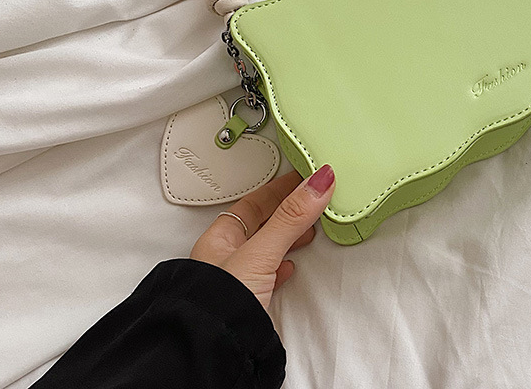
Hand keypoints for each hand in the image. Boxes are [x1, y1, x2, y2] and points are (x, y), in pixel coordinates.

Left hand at [190, 165, 335, 309]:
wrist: (214, 352)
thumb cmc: (220, 304)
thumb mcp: (260, 252)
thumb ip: (290, 218)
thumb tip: (317, 183)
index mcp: (219, 239)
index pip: (253, 202)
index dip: (279, 188)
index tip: (302, 177)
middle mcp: (224, 259)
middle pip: (261, 224)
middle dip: (287, 211)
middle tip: (312, 199)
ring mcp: (236, 282)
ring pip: (266, 249)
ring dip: (288, 237)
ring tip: (308, 228)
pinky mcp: (249, 304)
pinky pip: (269, 274)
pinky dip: (283, 265)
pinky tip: (290, 267)